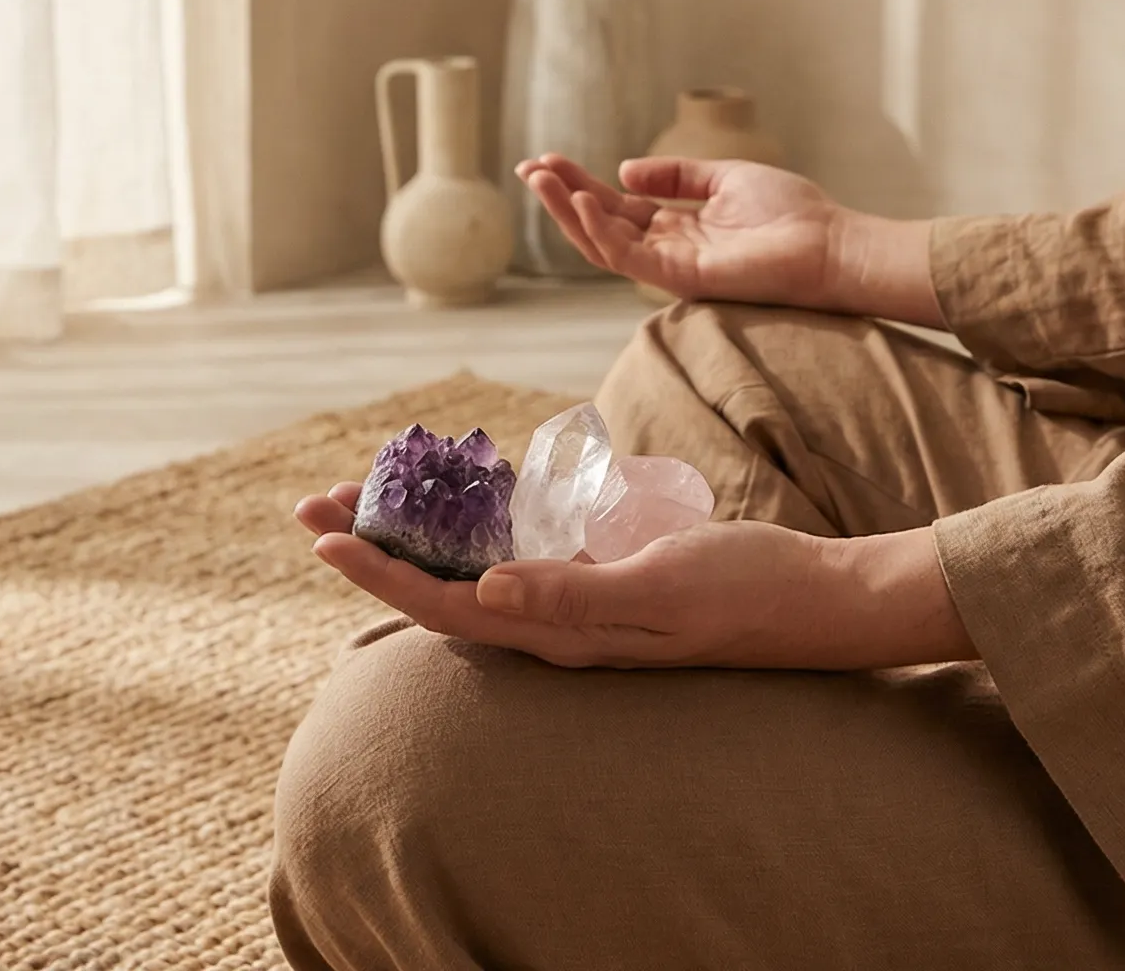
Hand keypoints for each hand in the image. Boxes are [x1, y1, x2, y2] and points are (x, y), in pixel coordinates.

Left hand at [294, 483, 975, 670]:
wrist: (812, 599)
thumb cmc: (742, 591)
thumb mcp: (660, 587)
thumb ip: (574, 593)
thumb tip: (483, 594)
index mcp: (560, 630)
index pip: (444, 603)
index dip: (379, 571)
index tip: (323, 535)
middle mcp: (554, 621)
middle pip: (439, 586)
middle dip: (373, 546)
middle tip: (312, 504)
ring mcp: (575, 599)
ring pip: (468, 567)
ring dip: (411, 532)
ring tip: (358, 494)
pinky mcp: (598, 574)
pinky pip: (515, 550)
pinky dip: (473, 521)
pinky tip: (455, 494)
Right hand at [514, 153, 940, 323]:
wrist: (830, 244)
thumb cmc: (790, 213)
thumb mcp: (724, 178)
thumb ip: (675, 176)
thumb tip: (622, 171)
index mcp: (677, 226)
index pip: (615, 206)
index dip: (579, 184)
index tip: (547, 159)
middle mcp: (667, 249)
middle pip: (600, 223)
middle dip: (562, 196)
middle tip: (529, 167)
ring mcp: (672, 266)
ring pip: (604, 243)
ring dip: (569, 212)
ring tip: (542, 178)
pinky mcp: (683, 278)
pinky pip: (630, 257)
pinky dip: (602, 231)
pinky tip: (583, 200)